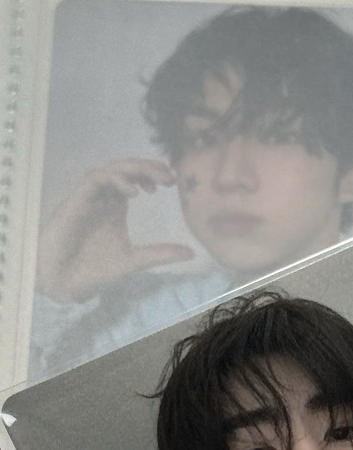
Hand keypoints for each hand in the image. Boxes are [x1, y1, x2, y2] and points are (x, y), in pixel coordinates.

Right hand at [35, 158, 194, 301]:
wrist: (64, 282)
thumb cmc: (94, 270)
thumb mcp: (135, 261)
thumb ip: (160, 254)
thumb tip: (192, 253)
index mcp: (116, 207)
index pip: (135, 179)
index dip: (153, 174)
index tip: (173, 182)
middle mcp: (103, 198)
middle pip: (126, 169)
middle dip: (148, 167)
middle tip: (169, 176)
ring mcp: (89, 198)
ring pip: (111, 169)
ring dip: (134, 169)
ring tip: (156, 181)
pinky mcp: (76, 201)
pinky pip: (95, 180)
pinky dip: (115, 181)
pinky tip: (133, 193)